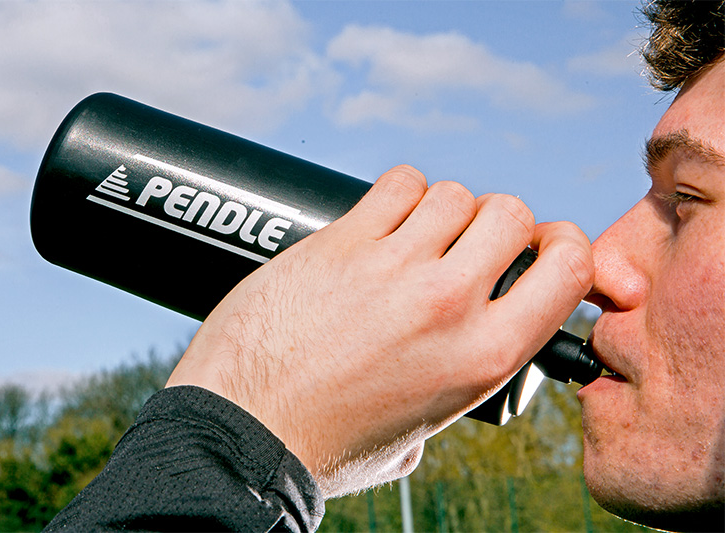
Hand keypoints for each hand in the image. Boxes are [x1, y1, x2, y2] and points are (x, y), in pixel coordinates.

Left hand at [166, 165, 592, 496]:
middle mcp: (447, 305)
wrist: (245, 433)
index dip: (562, 244)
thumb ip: (457, 383)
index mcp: (483, 357)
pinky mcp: (342, 242)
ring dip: (442, 210)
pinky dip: (397, 194)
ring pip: (453, 193)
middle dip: (497, 223)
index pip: (568, 266)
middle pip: (511, 213)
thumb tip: (458, 355)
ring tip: (415, 238)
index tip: (539, 246)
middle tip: (467, 244)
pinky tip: (382, 221)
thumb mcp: (423, 428)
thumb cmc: (328, 441)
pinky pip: (396, 184)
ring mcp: (392, 268)